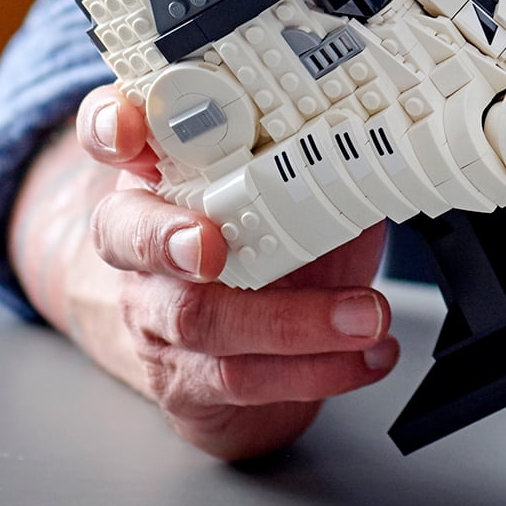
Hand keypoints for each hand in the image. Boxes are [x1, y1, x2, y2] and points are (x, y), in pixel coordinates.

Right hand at [10, 86, 398, 459]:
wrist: (227, 337)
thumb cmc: (264, 237)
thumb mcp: (287, 182)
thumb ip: (320, 154)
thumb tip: (395, 139)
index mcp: (165, 170)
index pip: (113, 132)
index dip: (111, 127)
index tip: (131, 133)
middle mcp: (144, 239)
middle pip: (129, 234)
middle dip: (170, 239)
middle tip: (213, 246)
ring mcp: (157, 311)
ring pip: (199, 319)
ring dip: (293, 322)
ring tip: (365, 316)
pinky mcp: (185, 377)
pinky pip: (244, 379)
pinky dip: (320, 370)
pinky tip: (369, 356)